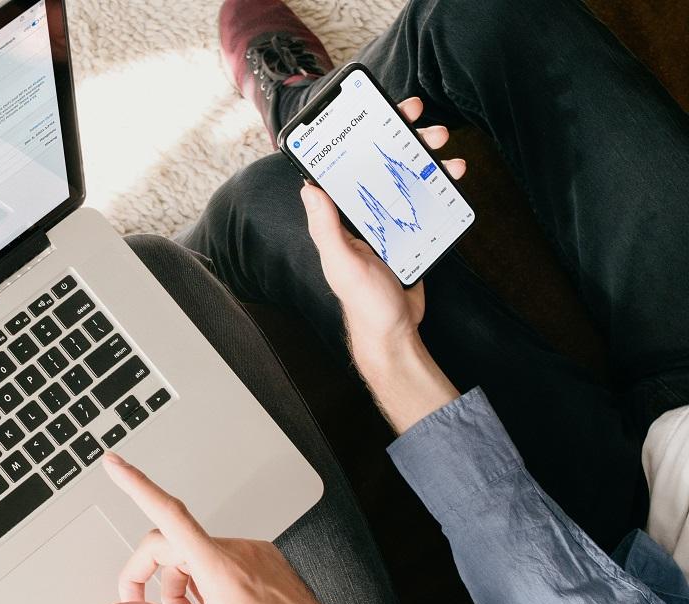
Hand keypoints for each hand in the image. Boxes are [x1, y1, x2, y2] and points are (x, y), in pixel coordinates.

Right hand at [98, 452, 406, 603]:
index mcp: (222, 571)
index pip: (169, 516)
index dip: (136, 485)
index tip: (114, 463)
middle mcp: (239, 551)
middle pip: (171, 543)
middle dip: (153, 578)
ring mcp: (254, 551)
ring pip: (194, 553)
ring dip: (182, 585)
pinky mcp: (265, 557)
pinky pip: (218, 557)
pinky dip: (205, 581)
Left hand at [301, 97, 460, 431]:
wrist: (395, 332)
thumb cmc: (363, 302)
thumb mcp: (342, 263)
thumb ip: (326, 227)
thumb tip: (309, 188)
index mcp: (339, 217)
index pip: (347, 165)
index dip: (363, 135)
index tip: (382, 112)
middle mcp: (361, 213)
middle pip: (381, 163)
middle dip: (404, 139)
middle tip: (427, 124)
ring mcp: (387, 220)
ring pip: (407, 176)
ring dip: (427, 158)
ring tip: (447, 150)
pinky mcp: (410, 231)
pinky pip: (424, 199)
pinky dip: (439, 184)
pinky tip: (452, 176)